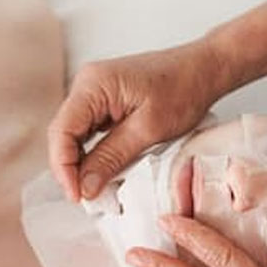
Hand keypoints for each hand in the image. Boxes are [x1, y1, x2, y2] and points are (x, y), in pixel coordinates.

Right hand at [48, 37, 223, 200]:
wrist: (205, 69)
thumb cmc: (184, 88)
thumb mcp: (149, 129)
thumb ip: (112, 157)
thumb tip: (84, 186)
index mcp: (93, 84)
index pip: (61, 131)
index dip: (63, 168)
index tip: (77, 195)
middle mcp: (88, 84)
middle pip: (64, 134)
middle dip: (71, 168)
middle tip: (86, 197)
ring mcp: (96, 92)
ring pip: (76, 135)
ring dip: (82, 162)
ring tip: (95, 189)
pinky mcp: (107, 100)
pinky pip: (92, 130)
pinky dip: (95, 152)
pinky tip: (104, 170)